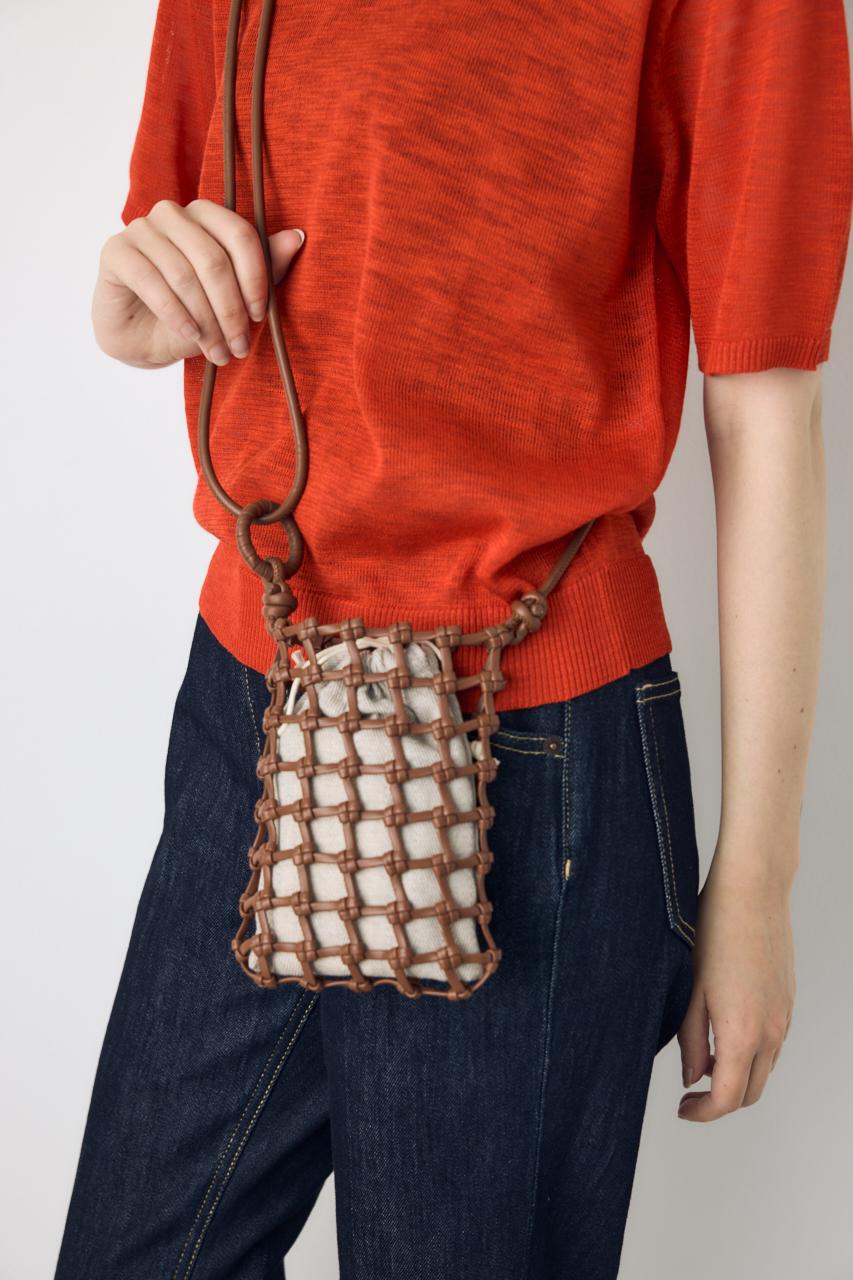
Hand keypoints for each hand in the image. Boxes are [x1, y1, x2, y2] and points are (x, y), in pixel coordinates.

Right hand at [91, 199, 304, 368]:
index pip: (239, 235)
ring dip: (205, 320)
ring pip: (184, 274)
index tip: (259, 317)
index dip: (254, 278)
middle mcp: (172, 214)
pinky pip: (151, 281)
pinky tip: (189, 334)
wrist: (141, 340)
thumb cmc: (191, 315)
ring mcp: (141, 229)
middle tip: (239, 348)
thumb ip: (265, 268)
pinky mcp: (115, 252)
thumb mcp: (234, 298)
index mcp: (205, 215)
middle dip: (230, 310)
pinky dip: (175, 313)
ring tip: (217, 352)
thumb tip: (298, 237)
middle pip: (213, 259)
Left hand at [676, 849, 795, 1120]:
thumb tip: (692, 1077)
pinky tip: (726, 1034)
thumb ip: (691, 1041)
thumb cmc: (714, 931)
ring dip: (737, 1077)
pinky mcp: (788, 1001)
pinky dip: (752, 1054)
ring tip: (704, 1061)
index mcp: (742, 1033)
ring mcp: (784, 1017)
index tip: (682, 1108)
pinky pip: (773, 1044)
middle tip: (690, 1092)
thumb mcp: (689, 989)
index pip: (726, 1098)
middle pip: (750, 1093)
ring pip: (764, 1069)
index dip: (702, 1113)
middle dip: (720, 1102)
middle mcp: (771, 1032)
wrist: (752, 892)